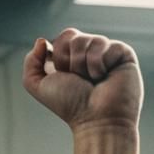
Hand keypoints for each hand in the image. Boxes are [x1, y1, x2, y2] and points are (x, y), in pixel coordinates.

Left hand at [22, 28, 142, 132]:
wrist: (96, 118)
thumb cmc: (70, 105)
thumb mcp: (39, 86)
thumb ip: (31, 63)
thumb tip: (41, 41)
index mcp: (70, 58)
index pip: (61, 39)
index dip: (58, 57)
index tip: (64, 76)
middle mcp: (87, 53)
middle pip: (71, 35)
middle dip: (68, 60)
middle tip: (77, 79)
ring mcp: (105, 51)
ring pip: (87, 40)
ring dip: (83, 65)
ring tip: (92, 81)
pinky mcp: (122, 52)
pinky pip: (105, 45)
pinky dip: (99, 64)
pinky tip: (105, 77)